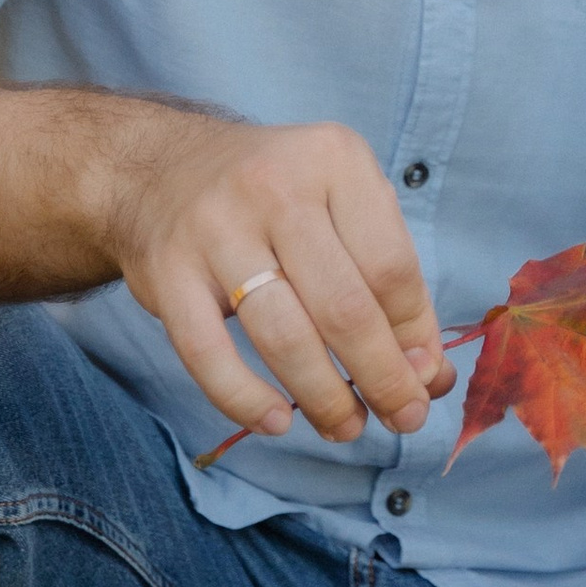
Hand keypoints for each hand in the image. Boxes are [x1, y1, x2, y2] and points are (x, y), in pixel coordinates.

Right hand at [101, 114, 454, 445]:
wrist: (156, 170)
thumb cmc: (273, 195)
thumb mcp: (341, 202)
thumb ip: (387, 278)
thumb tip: (429, 372)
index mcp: (335, 160)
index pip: (392, 267)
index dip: (415, 334)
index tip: (426, 375)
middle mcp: (276, 187)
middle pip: (344, 307)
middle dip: (382, 377)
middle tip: (403, 417)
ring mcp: (215, 229)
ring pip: (283, 336)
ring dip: (324, 397)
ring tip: (347, 426)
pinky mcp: (166, 272)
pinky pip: (207, 353)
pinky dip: (245, 398)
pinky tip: (278, 421)